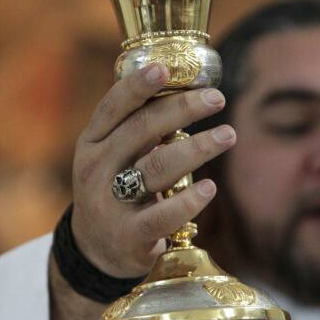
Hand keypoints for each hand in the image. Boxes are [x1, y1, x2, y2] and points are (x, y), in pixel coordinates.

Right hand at [71, 65, 235, 279]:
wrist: (96, 251)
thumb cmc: (115, 191)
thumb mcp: (112, 157)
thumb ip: (137, 129)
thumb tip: (185, 91)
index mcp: (91, 143)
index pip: (113, 107)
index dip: (139, 86)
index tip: (166, 68)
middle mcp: (96, 170)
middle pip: (142, 129)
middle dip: (183, 109)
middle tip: (216, 99)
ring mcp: (111, 204)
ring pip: (158, 166)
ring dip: (198, 148)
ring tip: (227, 135)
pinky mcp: (130, 236)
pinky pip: (164, 215)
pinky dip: (190, 200)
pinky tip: (210, 187)